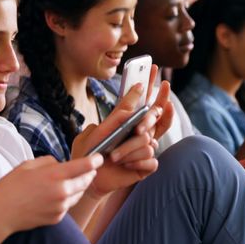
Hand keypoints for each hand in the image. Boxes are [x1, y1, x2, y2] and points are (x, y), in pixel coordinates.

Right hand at [0, 154, 102, 231]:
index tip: (99, 157)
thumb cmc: (10, 187)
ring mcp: (61, 207)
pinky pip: (68, 205)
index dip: (95, 160)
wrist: (0, 213)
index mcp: (55, 175)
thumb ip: (49, 162)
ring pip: (79, 193)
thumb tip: (61, 164)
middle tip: (89, 168)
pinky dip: (66, 198)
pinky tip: (54, 195)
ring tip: (69, 180)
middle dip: (89, 173)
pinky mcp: (57, 217)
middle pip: (86, 180)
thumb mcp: (28, 165)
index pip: (84, 166)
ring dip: (78, 186)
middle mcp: (62, 192)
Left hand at [71, 81, 159, 198]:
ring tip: (113, 156)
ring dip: (128, 150)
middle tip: (135, 128)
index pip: (145, 99)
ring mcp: (145, 149)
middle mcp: (140, 132)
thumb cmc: (91, 153)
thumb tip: (137, 90)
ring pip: (149, 142)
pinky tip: (124, 165)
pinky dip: (136, 163)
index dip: (151, 83)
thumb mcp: (100, 129)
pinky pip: (151, 161)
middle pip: (156, 117)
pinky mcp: (146, 166)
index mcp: (129, 121)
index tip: (154, 66)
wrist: (88, 177)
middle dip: (146, 122)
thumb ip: (120, 112)